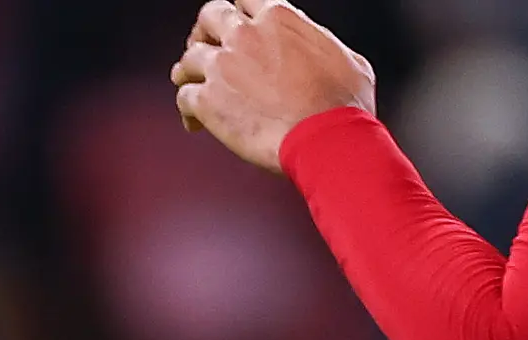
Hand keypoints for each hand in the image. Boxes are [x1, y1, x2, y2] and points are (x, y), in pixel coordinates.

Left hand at [173, 0, 375, 173]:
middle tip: (205, 49)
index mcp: (278, 16)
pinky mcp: (207, 100)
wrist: (325, 138)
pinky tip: (195, 124)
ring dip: (189, 72)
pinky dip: (187, 111)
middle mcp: (245, 34)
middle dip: (204, 32)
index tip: (234, 28)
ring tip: (192, 86)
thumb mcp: (343, 56)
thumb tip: (313, 45)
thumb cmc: (343, 104)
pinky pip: (183, 97)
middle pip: (209, 17)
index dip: (236, 13)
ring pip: (189, 58)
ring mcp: (223, 66)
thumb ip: (314, 43)